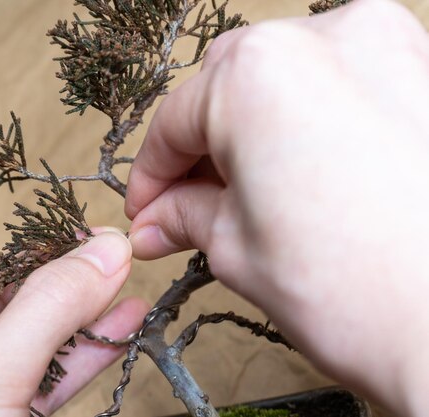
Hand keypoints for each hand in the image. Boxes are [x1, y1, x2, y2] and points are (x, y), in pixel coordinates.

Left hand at [0, 230, 146, 416]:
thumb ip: (46, 309)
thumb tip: (106, 248)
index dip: (38, 257)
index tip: (91, 237)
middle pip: (14, 319)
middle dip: (70, 292)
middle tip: (121, 264)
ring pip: (40, 359)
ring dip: (90, 328)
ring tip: (133, 300)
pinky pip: (51, 393)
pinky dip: (89, 366)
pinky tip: (119, 338)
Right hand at [126, 0, 428, 414]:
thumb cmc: (362, 298)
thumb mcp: (238, 251)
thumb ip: (187, 216)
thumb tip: (157, 217)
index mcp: (259, 75)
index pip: (174, 122)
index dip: (151, 174)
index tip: (147, 210)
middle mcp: (325, 37)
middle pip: (225, 87)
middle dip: (200, 148)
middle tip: (188, 205)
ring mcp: (385, 45)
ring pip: (282, 77)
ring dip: (251, 132)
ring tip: (245, 194)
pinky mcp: (422, 70)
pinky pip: (336, 83)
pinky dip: (305, 121)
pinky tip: (300, 173)